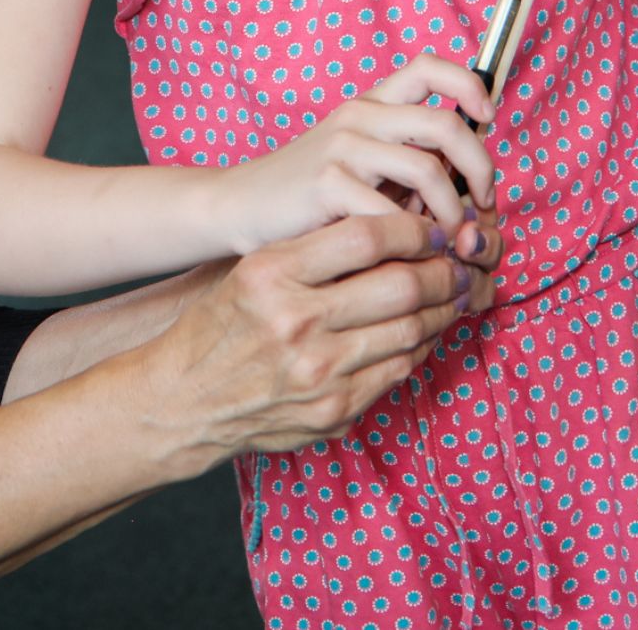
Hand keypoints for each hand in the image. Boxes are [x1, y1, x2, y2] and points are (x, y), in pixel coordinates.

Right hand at [143, 208, 502, 466]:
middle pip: (400, 286)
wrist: (183, 400)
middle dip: (440, 270)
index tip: (427, 229)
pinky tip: (425, 331)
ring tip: (450, 293)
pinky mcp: (335, 411)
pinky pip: (399, 371)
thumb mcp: (252, 269)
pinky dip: (422, 346)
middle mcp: (295, 323)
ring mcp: (318, 372)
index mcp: (271, 275)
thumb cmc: (220, 325)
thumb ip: (314, 248)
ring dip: (442, 310)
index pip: (365, 237)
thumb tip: (394, 226)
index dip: (411, 229)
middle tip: (454, 261)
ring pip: (410, 331)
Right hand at [218, 58, 495, 250]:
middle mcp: (358, 115)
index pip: (428, 67)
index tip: (487, 119)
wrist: (241, 206)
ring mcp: (342, 147)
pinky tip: (411, 254)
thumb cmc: (308, 193)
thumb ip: (404, 162)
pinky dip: (413, 238)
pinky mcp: (327, 183)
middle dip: (480, 167)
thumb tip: (469, 186)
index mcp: (370, 104)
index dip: (469, 85)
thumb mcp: (357, 161)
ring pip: (427, 168)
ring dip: (452, 211)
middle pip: (444, 123)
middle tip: (482, 204)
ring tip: (449, 239)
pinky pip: (390, 211)